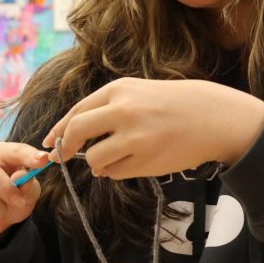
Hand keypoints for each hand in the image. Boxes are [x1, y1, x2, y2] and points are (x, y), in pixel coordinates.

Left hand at [42, 77, 263, 179]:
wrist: (214, 117)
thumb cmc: (174, 104)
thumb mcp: (138, 93)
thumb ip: (107, 110)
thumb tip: (72, 137)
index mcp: (119, 89)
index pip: (77, 111)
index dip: (59, 129)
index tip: (49, 141)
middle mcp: (123, 110)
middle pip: (76, 132)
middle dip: (66, 147)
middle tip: (63, 156)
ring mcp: (134, 137)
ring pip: (94, 159)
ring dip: (97, 163)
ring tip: (117, 156)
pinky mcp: (146, 160)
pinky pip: (114, 173)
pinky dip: (115, 171)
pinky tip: (133, 161)